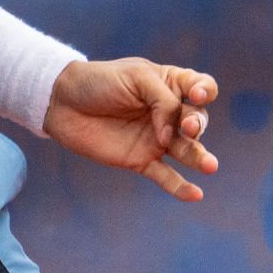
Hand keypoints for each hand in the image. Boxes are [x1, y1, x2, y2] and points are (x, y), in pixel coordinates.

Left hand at [41, 58, 218, 201]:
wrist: (63, 102)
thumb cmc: (99, 81)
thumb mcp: (135, 77)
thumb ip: (162, 100)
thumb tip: (172, 133)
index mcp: (169, 85)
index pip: (200, 87)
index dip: (204, 90)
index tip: (195, 94)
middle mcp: (168, 113)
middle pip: (197, 120)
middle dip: (197, 124)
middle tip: (187, 127)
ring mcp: (157, 138)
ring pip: (186, 150)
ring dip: (199, 157)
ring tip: (209, 165)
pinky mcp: (141, 160)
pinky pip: (166, 177)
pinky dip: (180, 187)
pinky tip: (195, 195)